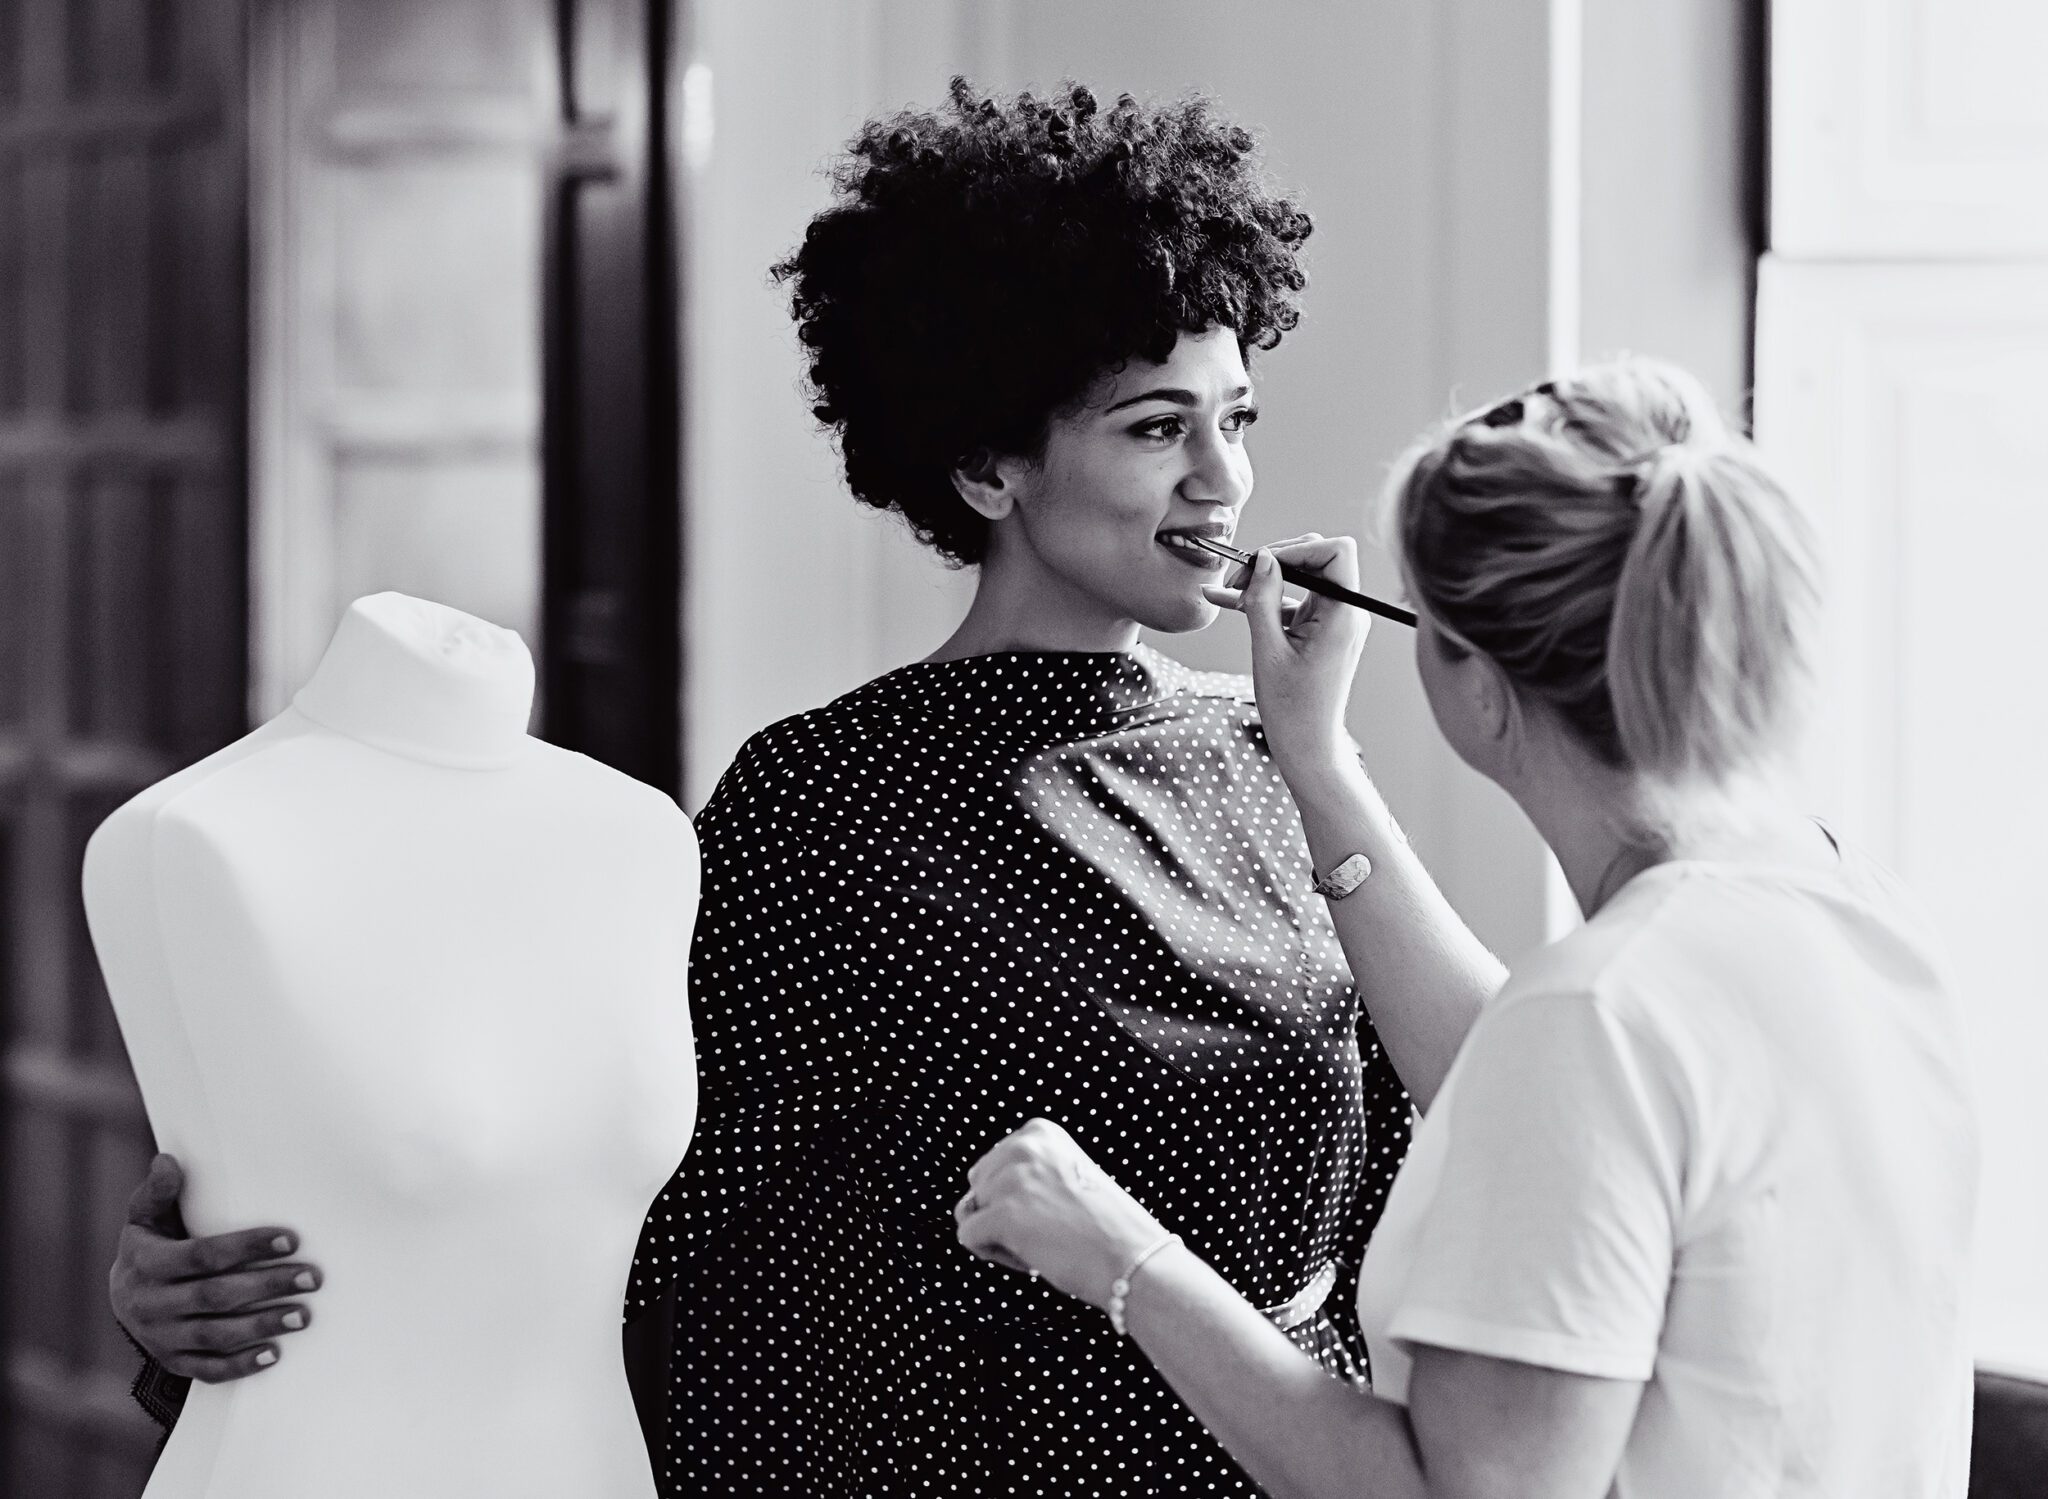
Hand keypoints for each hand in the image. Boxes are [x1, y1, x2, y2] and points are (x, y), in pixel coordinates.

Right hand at [109, 1153, 320, 1381]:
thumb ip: (159, 1193)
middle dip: (267, 1286)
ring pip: (214, 1335)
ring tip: (304, 1314)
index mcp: (146, 1263)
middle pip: (214, 1296)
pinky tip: (275, 1354)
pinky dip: (240, 1365)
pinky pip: (207, 1369)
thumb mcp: (146, 1217)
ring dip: (262, 1326)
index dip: (248, 1247)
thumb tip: (168, 1160)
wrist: (124, 1295)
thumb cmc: (151, 1244)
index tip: (292, 1239)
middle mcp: (149, 1303)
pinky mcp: (173, 1361)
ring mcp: (161, 1337)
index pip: (202, 1256)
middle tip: (313, 1277)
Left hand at [955, 1119, 1168, 1309]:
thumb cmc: (1103, 1229)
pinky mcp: (1003, 1214)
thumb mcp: (1063, 1179)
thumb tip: (962, 1208)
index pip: (994, 1166)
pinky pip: (968, 1237)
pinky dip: (993, 1254)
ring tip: (1043, 1241)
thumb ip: (1019, 1179)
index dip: (1019, 1198)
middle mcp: (1022, 1146)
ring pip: (971, 1213)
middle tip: (1050, 1229)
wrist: (1136, 1259)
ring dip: (999, 1235)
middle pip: (979, 1187)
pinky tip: (1031, 1257)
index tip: (1058, 1208)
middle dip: (1002, 1214)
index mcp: (1039, 1132)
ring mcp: (1012, 1179)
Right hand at [1202, 534, 1370, 774]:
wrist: (1307, 745)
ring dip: (1265, 579)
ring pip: (1302, 576)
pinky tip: (1228, 600)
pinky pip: (1294, 601)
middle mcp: (1346, 612)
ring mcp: (1334, 619)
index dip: (1298, 548)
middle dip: (1275, 560)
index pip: (1336, 551)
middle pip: (1317, 558)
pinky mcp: (1320, 629)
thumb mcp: (1268, 649)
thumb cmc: (1292, 707)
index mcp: (1343, 614)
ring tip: (1228, 591)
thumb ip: (1263, 599)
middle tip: (1237, 578)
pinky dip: (1265, 600)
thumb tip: (1261, 558)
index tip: (1262, 564)